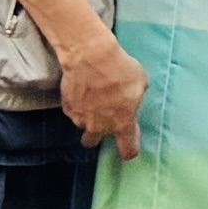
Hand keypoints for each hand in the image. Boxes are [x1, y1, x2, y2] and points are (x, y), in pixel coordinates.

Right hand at [58, 30, 149, 158]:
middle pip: (93, 142)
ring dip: (87, 118)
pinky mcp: (68, 107)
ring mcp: (80, 118)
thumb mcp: (140, 83)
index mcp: (122, 123)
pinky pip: (73, 112)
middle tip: (104, 119)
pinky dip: (78, 105)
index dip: (129, 150)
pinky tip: (84, 92)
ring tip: (93, 100)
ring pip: (82, 126)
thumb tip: (131, 99)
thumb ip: (136, 98)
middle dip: (98, 134)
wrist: (91, 58)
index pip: (127, 149)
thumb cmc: (120, 70)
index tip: (129, 149)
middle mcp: (99, 126)